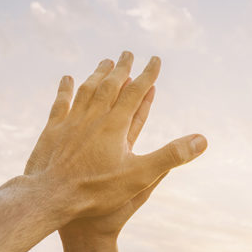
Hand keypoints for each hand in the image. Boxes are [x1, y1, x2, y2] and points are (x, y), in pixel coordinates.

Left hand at [24, 51, 206, 224]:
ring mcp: (71, 122)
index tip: (155, 60)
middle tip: (128, 53)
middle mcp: (93, 117)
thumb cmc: (96, 190)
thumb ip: (171, 156)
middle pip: (110, 85)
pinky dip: (66, 89)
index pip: (135, 92)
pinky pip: (61, 103)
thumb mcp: (140, 177)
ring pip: (87, 90)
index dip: (147, 75)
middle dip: (122, 68)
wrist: (49, 197)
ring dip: (98, 74)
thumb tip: (202, 140)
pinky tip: (68, 79)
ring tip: (105, 63)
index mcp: (115, 125)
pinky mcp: (52, 131)